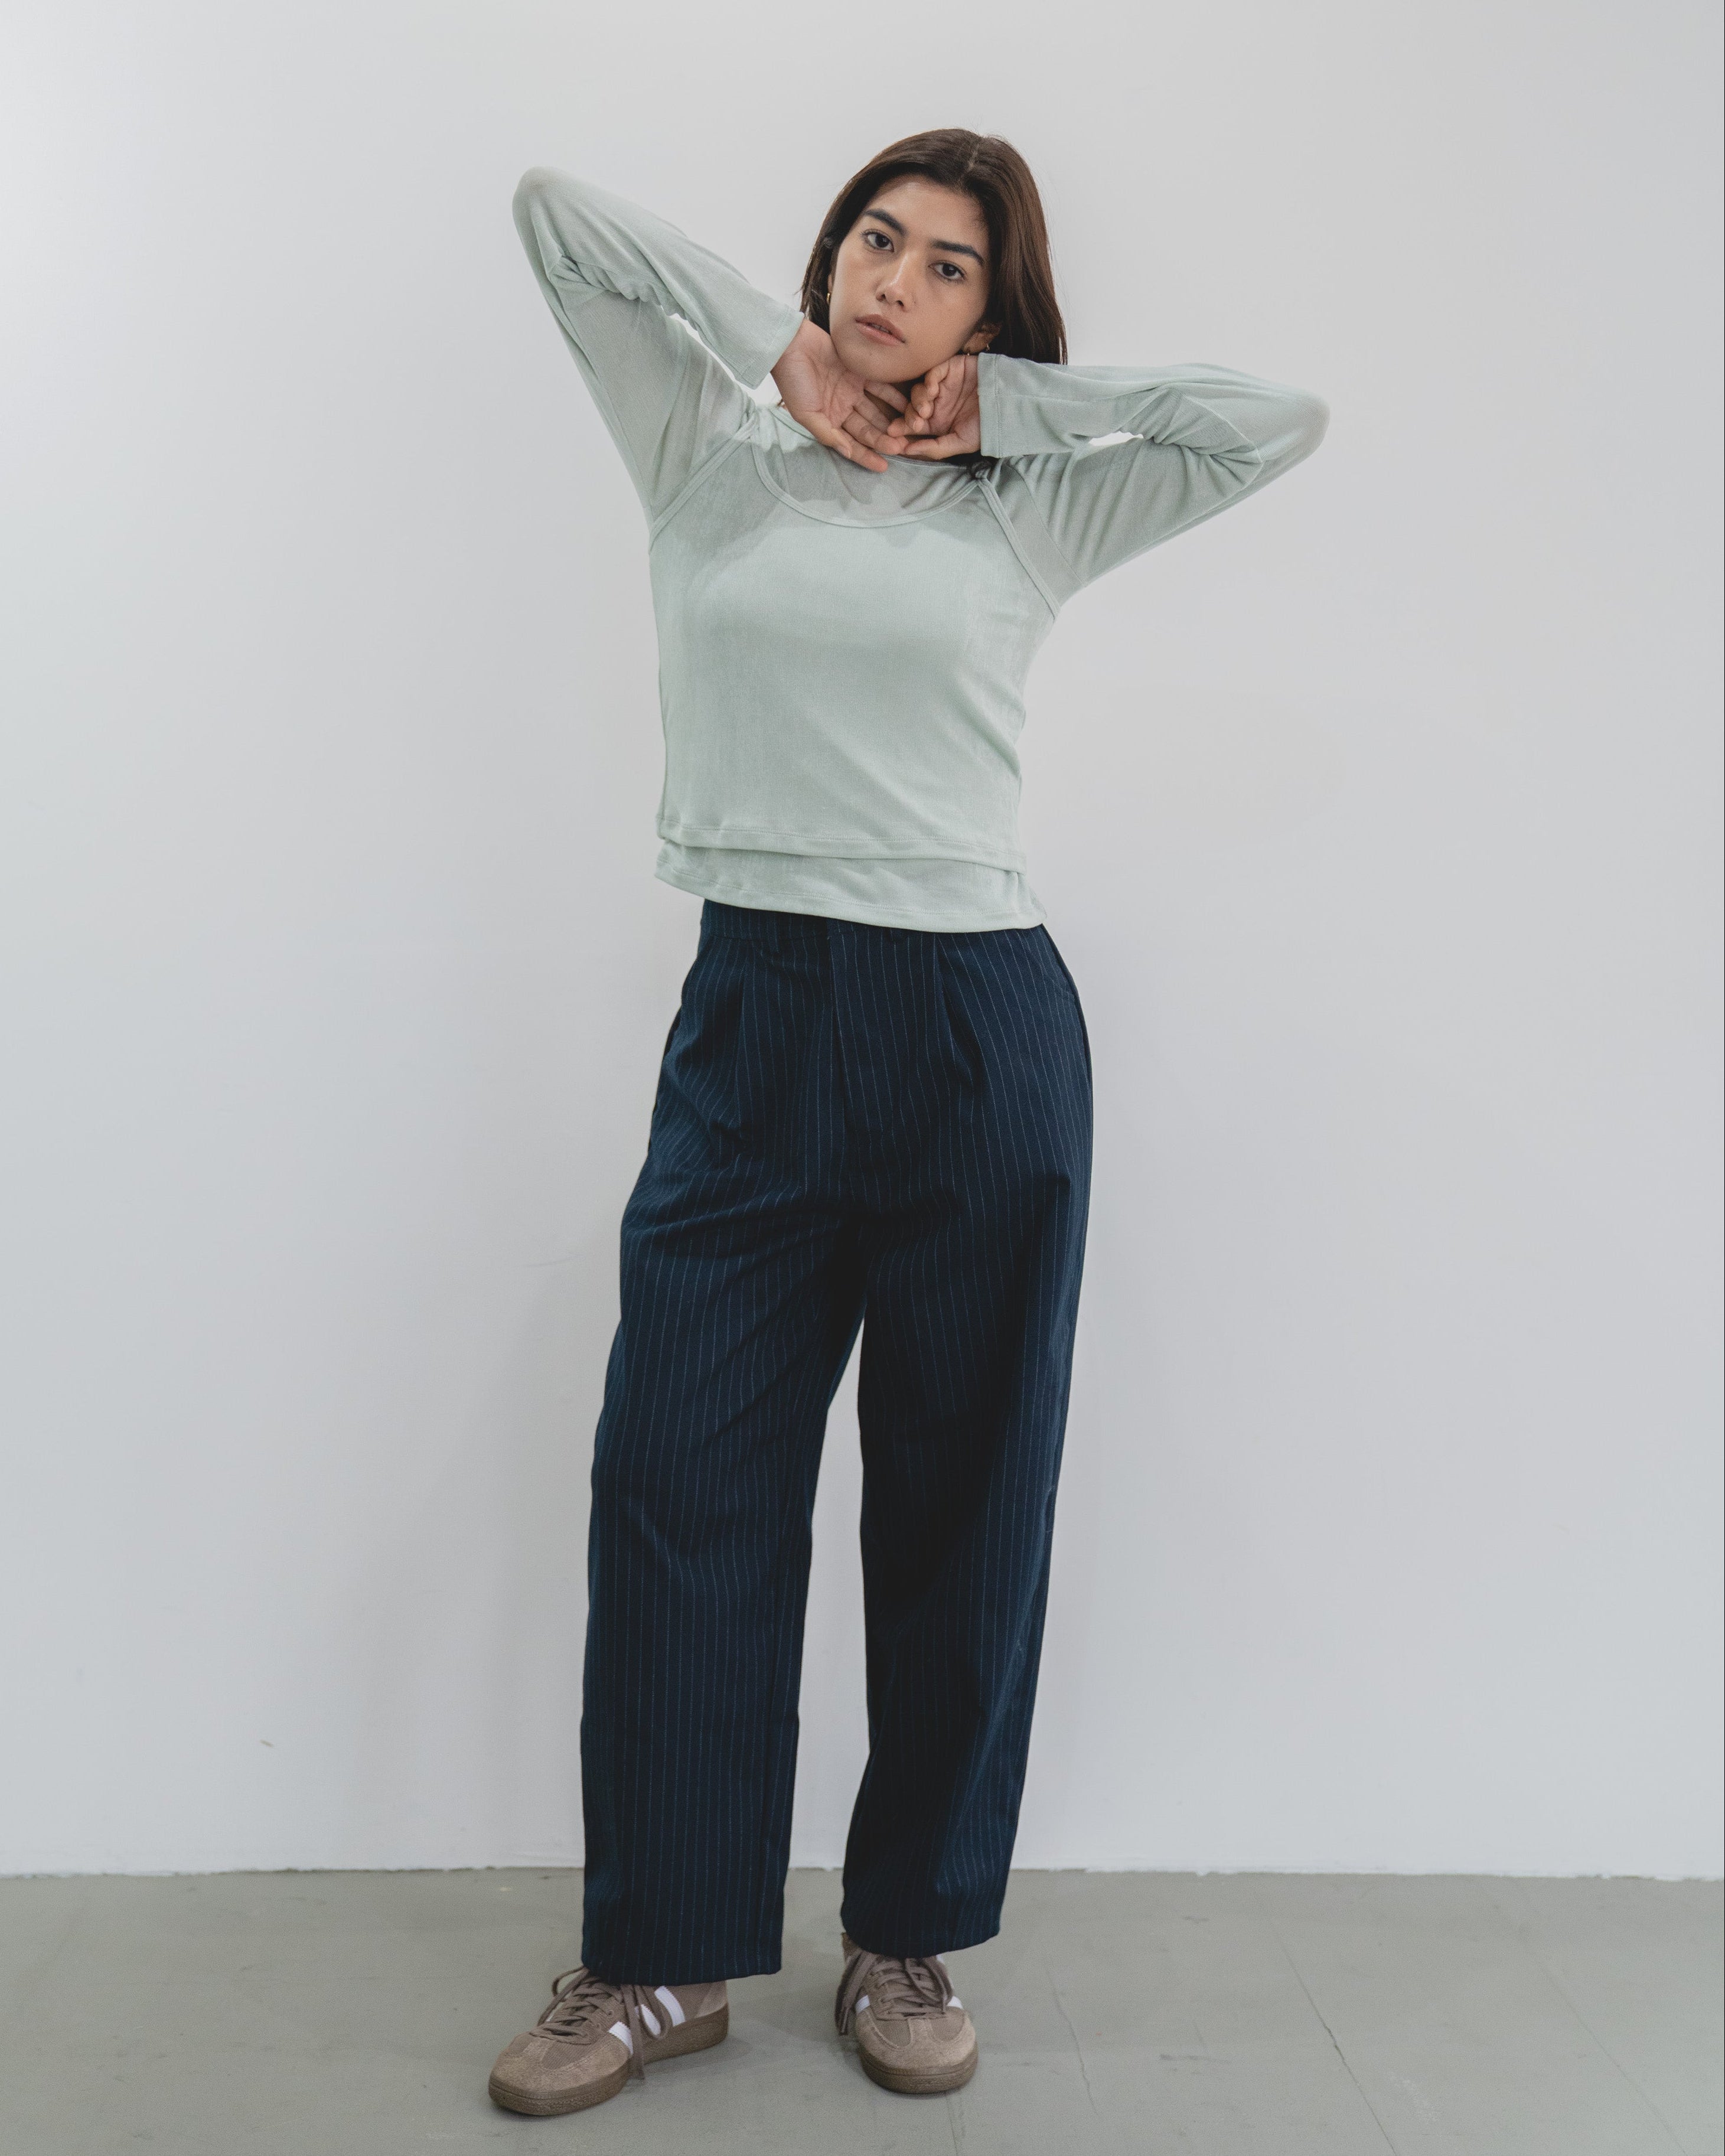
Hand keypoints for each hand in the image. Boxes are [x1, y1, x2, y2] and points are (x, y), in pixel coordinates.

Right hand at [770, 319, 906, 473]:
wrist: (790, 344)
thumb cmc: (792, 381)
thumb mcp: (805, 413)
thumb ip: (827, 433)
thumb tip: (847, 452)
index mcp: (829, 422)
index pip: (851, 444)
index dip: (867, 456)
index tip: (884, 467)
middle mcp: (842, 410)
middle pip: (867, 429)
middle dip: (883, 440)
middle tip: (902, 448)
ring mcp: (851, 391)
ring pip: (876, 411)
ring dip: (891, 421)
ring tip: (908, 430)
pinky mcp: (859, 373)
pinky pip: (880, 388)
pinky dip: (893, 397)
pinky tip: (907, 406)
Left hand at [886, 353, 981, 459]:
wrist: (1008, 404)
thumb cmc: (987, 427)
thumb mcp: (961, 443)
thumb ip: (935, 448)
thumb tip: (906, 452)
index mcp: (936, 423)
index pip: (912, 425)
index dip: (901, 428)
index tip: (893, 434)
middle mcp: (936, 404)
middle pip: (911, 407)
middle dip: (909, 416)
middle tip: (916, 424)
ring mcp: (942, 386)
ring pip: (919, 390)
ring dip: (918, 400)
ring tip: (927, 409)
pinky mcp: (950, 369)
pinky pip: (932, 372)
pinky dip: (929, 381)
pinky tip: (933, 391)